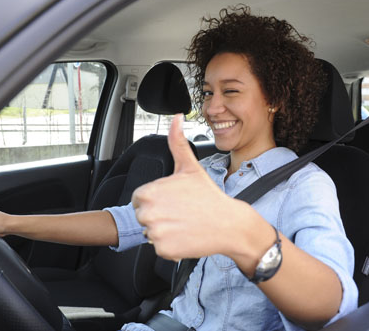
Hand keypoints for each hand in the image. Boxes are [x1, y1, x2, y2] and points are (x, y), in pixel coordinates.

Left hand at [132, 114, 247, 259]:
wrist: (229, 224)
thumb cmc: (209, 195)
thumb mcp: (190, 166)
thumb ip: (176, 142)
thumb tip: (176, 117)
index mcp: (150, 192)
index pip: (139, 199)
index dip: (156, 200)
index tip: (173, 201)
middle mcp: (149, 213)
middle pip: (143, 216)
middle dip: (159, 215)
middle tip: (181, 213)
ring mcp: (155, 233)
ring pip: (150, 232)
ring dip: (164, 230)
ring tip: (184, 224)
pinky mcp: (163, 250)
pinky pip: (159, 247)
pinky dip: (171, 245)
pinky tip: (186, 236)